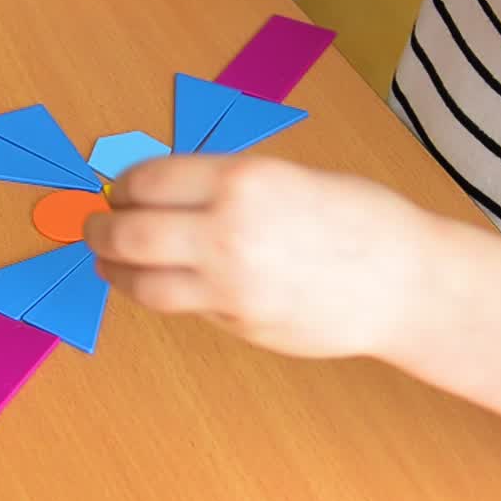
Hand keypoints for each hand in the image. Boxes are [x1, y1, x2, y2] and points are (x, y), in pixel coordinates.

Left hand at [84, 155, 446, 358]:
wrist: (405, 281)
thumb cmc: (356, 218)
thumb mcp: (286, 177)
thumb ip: (224, 187)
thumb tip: (162, 193)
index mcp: (242, 179)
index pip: (149, 180)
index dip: (123, 187)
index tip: (116, 191)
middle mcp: (228, 231)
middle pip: (131, 233)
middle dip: (101, 230)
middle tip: (94, 228)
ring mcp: (231, 284)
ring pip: (143, 284)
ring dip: (114, 271)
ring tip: (107, 263)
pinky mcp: (239, 322)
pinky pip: (183, 307)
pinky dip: (160, 294)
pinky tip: (155, 285)